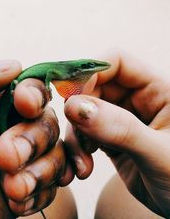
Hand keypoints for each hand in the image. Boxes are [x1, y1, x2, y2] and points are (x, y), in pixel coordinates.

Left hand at [0, 60, 65, 217]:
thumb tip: (15, 66)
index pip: (32, 92)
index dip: (36, 95)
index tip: (26, 104)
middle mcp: (11, 132)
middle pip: (49, 123)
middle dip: (34, 140)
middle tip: (4, 157)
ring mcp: (20, 163)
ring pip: (56, 156)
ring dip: (42, 172)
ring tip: (13, 188)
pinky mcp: (23, 194)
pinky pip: (51, 188)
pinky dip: (41, 195)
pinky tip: (18, 202)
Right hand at [64, 51, 169, 217]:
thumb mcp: (159, 154)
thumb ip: (120, 128)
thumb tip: (75, 106)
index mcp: (158, 90)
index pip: (117, 62)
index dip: (90, 74)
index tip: (70, 98)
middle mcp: (138, 100)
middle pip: (95, 87)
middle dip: (80, 112)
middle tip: (79, 138)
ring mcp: (123, 119)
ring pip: (85, 112)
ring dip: (76, 135)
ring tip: (83, 162)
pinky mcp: (112, 138)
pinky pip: (85, 133)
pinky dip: (78, 148)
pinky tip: (83, 167)